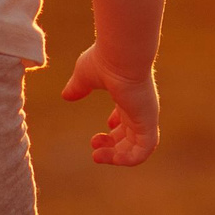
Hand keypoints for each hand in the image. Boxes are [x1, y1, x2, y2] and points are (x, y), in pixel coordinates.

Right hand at [59, 42, 158, 167]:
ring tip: (97, 156)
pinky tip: (112, 159)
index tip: (104, 128)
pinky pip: (144, 150)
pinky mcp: (148, 122)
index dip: (117, 128)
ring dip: (118, 156)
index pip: (128, 118)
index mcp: (128, 96)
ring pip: (137, 147)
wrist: (120, 55)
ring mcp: (145, 115)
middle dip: (113, 146)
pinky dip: (130, 159)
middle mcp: (139, 107)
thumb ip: (78, 87)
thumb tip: (66, 95)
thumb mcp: (85, 76)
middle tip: (95, 149)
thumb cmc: (104, 60)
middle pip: (131, 135)